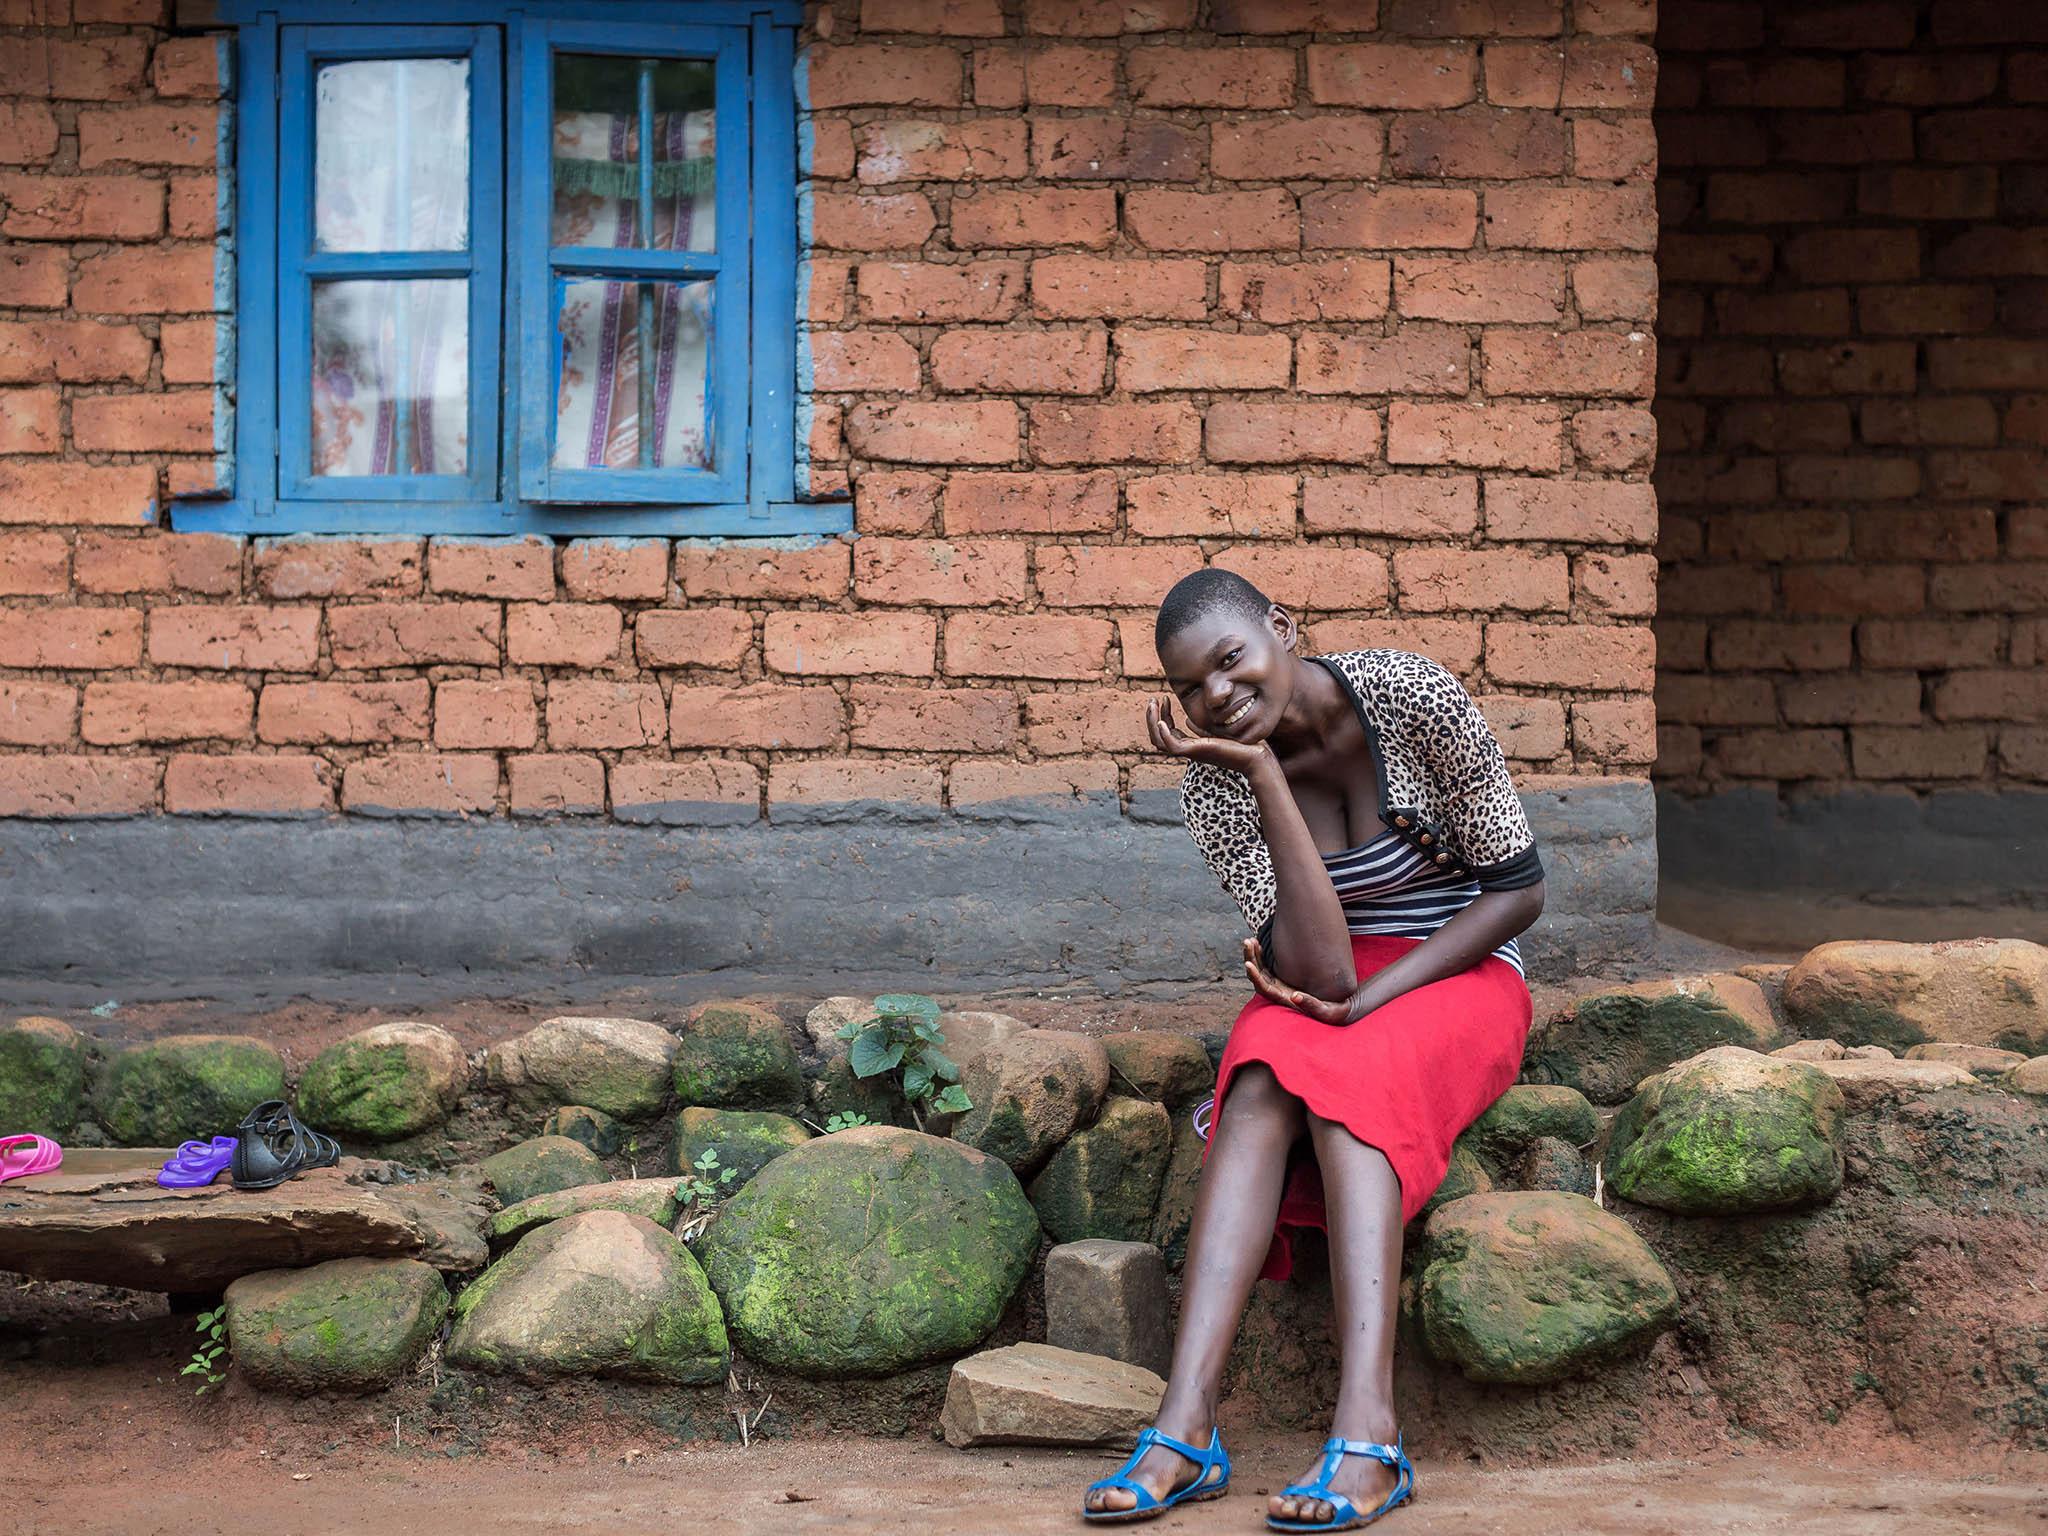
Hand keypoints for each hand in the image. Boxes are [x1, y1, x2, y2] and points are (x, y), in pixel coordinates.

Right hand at [1146, 696, 1273, 775]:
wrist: (1255, 756)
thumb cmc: (1241, 744)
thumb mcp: (1216, 730)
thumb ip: (1201, 727)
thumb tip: (1187, 719)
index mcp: (1192, 746)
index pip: (1167, 733)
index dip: (1162, 715)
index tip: (1166, 699)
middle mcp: (1189, 750)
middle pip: (1158, 738)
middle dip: (1152, 717)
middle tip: (1153, 700)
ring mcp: (1191, 752)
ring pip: (1160, 741)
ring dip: (1153, 722)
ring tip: (1154, 704)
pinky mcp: (1196, 752)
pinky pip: (1171, 746)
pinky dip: (1163, 734)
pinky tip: (1162, 720)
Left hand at [1244, 938, 1360, 1025]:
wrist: (1339, 1007)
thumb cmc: (1333, 1011)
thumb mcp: (1326, 1011)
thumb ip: (1311, 1004)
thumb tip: (1294, 996)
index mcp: (1284, 1000)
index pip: (1263, 989)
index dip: (1254, 976)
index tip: (1248, 963)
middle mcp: (1279, 993)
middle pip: (1257, 976)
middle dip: (1251, 959)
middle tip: (1247, 942)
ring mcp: (1280, 984)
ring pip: (1261, 969)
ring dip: (1254, 955)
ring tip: (1250, 940)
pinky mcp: (1285, 977)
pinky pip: (1268, 966)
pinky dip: (1262, 955)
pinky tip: (1259, 943)